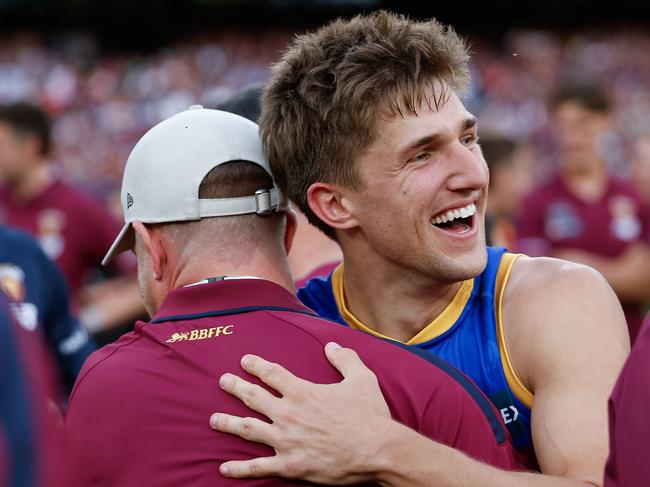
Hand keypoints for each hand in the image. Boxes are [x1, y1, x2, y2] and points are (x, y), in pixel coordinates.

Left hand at [210, 342, 390, 483]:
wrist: (377, 451)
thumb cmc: (370, 416)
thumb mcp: (362, 378)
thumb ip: (344, 358)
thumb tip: (331, 345)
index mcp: (303, 391)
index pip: (271, 373)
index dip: (256, 365)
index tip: (244, 361)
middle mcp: (288, 413)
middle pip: (253, 397)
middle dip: (235, 387)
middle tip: (223, 381)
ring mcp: (285, 440)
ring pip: (247, 429)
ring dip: (228, 423)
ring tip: (214, 419)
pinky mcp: (289, 465)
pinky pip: (258, 467)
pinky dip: (239, 469)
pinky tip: (224, 468)